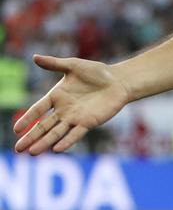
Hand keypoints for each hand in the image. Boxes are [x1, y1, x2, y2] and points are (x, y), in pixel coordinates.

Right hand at [14, 55, 131, 154]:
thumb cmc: (97, 72)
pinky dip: (67, 141)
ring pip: (56, 133)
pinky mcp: (89, 122)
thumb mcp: (74, 65)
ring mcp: (75, 118)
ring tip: (32, 153)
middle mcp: (63, 110)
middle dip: (31, 137)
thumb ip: (54, 64)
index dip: (27, 118)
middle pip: (43, 126)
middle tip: (18, 149)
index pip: (37, 110)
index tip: (16, 129)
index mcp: (57, 96)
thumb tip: (34, 57)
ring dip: (45, 142)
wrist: (119, 81)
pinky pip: (76, 134)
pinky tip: (57, 149)